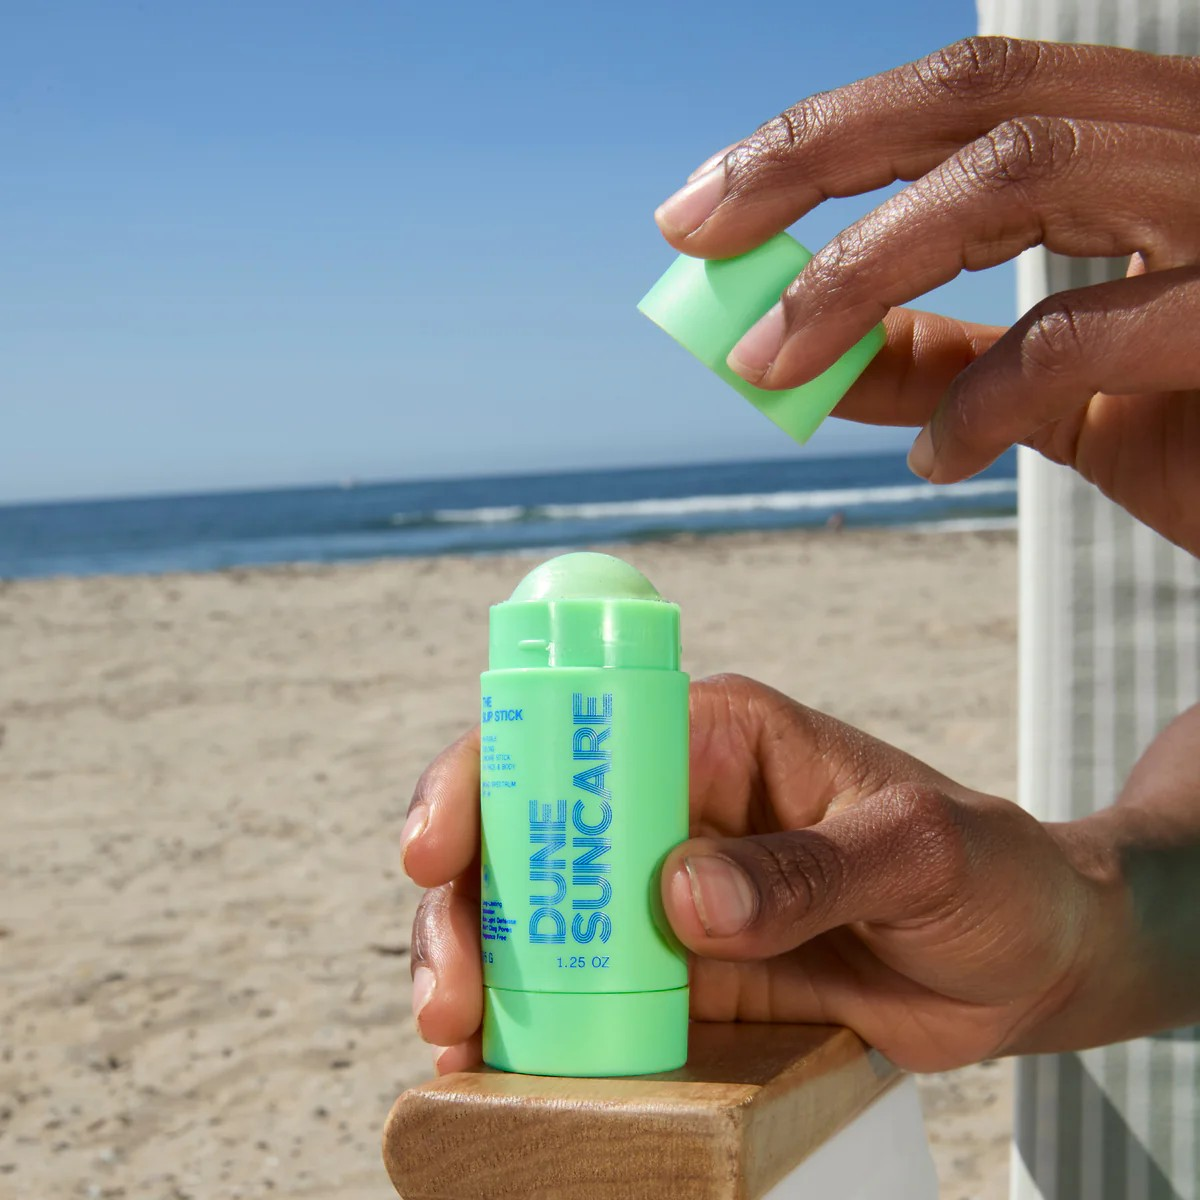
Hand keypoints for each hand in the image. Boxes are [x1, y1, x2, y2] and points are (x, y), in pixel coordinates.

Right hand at [402, 675, 1154, 1074]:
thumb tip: (682, 898)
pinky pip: (588, 994)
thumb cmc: (985, 868)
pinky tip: (505, 1072)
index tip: (443, 851)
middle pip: (529, 830)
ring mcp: (666, 894)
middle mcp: (672, 806)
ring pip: (538, 917)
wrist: (1024, 958)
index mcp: (716, 736)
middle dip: (468, 903)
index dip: (492, 777)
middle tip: (453, 994)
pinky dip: (535, 1029)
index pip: (578, 731)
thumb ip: (810, 868)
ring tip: (463, 1043)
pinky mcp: (679, 972)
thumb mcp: (918, 853)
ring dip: (483, 971)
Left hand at [654, 38, 1199, 554]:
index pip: (961, 92)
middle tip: (691, 233)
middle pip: (977, 93)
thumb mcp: (1060, 390)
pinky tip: (937, 459)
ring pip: (1021, 175)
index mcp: (1145, 140)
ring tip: (769, 360)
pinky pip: (1090, 332)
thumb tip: (805, 360)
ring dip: (864, 270)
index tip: (703, 206)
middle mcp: (1197, 136)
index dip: (820, 139)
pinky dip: (987, 397)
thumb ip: (949, 359)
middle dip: (811, 160)